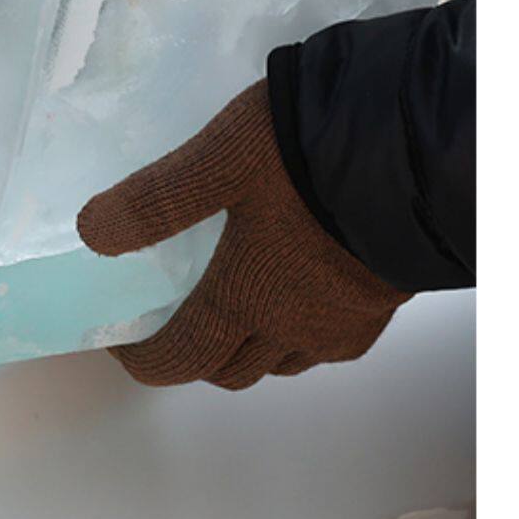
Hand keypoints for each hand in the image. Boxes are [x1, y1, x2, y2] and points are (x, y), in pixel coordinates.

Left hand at [76, 81, 410, 389]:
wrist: (425, 148)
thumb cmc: (313, 153)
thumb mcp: (219, 160)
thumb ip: (155, 198)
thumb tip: (92, 232)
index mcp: (243, 298)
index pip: (179, 358)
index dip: (144, 361)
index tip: (121, 344)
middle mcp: (292, 327)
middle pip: (227, 371)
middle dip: (190, 357)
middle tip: (169, 321)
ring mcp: (343, 323)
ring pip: (280, 363)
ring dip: (246, 349)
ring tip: (228, 308)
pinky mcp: (384, 305)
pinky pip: (330, 345)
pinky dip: (299, 336)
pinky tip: (296, 296)